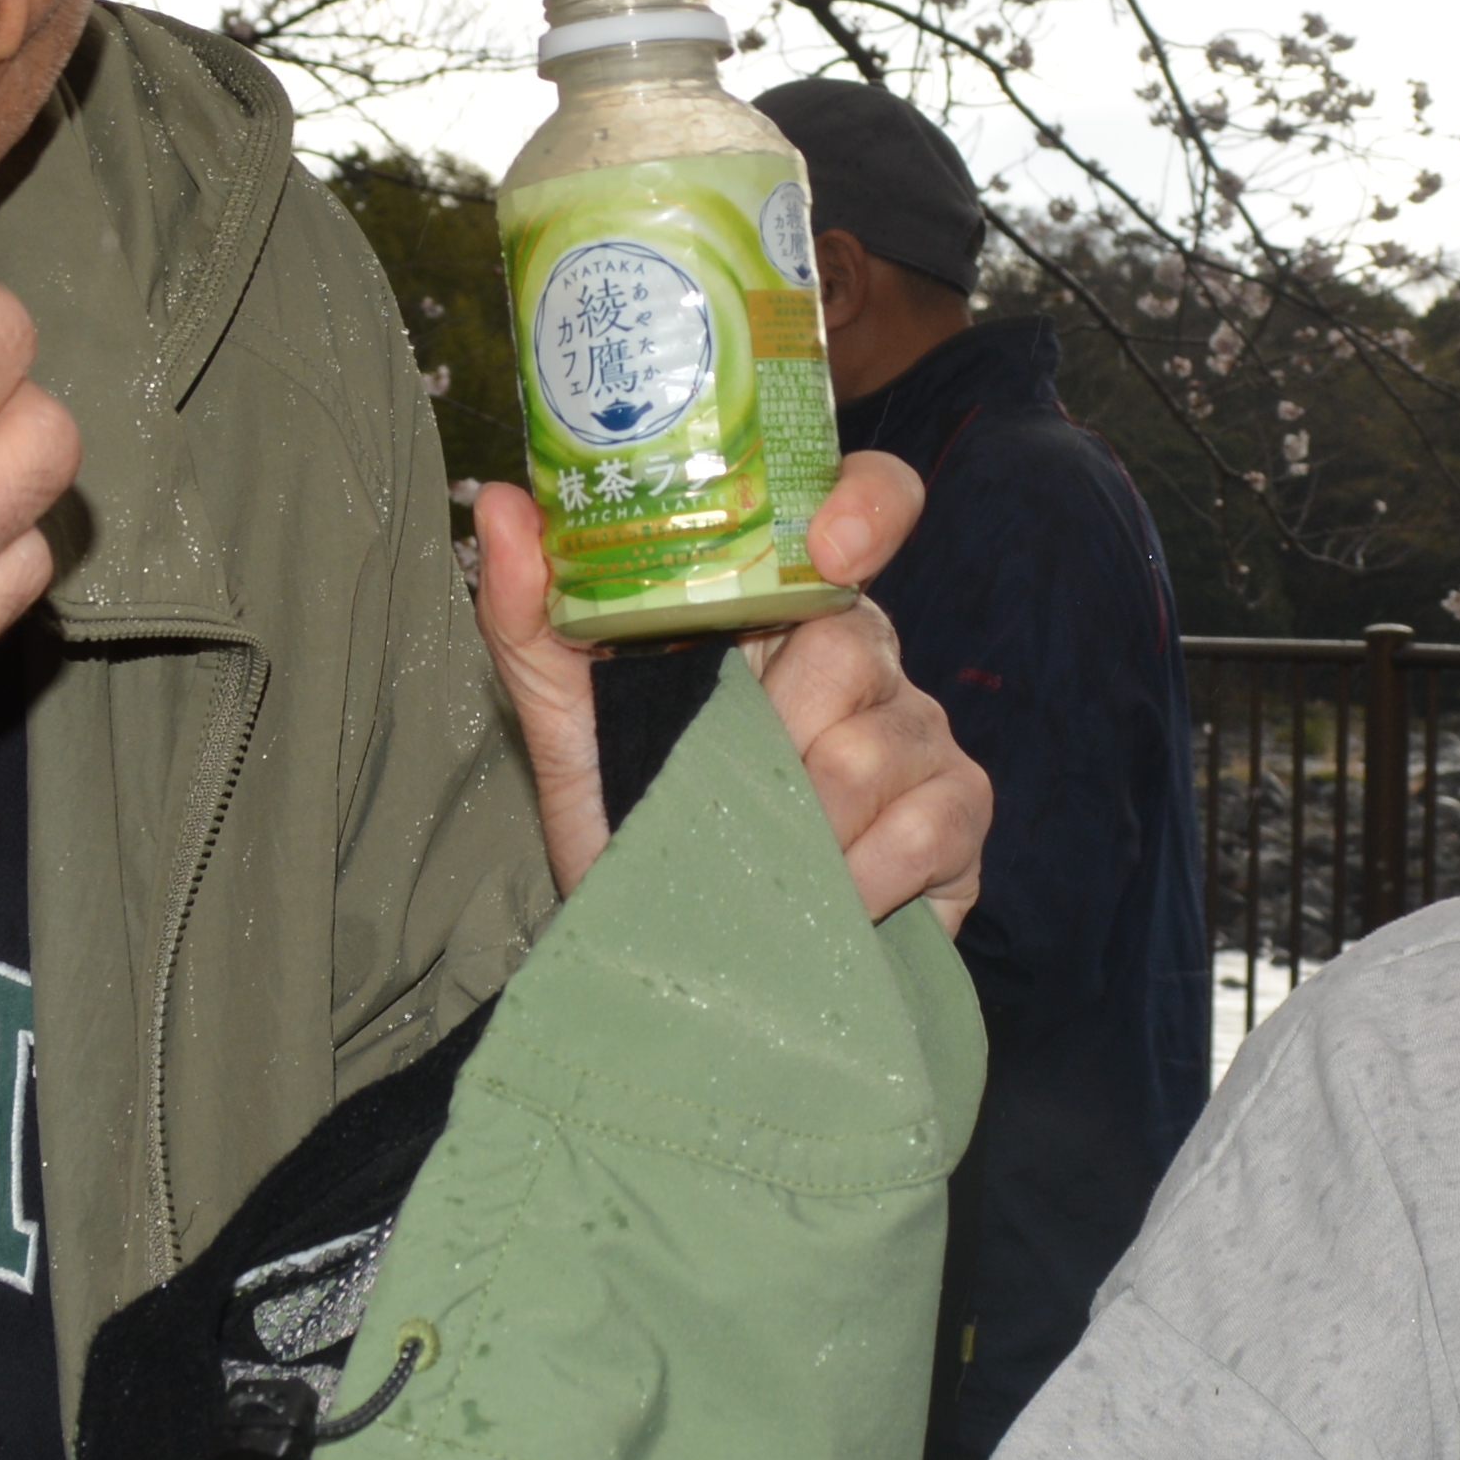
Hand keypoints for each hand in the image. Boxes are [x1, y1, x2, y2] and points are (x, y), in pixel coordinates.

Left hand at [471, 456, 991, 928]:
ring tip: (750, 859)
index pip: (868, 505)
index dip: (869, 505)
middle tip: (710, 787)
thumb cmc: (631, 819)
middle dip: (763, 735)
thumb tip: (500, 504)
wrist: (671, 955)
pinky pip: (927, 828)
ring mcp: (922, 734)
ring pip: (873, 753)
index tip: (827, 548)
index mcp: (788, 602)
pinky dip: (858, 875)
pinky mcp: (958, 817)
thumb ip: (531, 611)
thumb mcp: (564, 718)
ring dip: (794, 825)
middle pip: (848, 649)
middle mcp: (868, 654)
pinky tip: (823, 898)